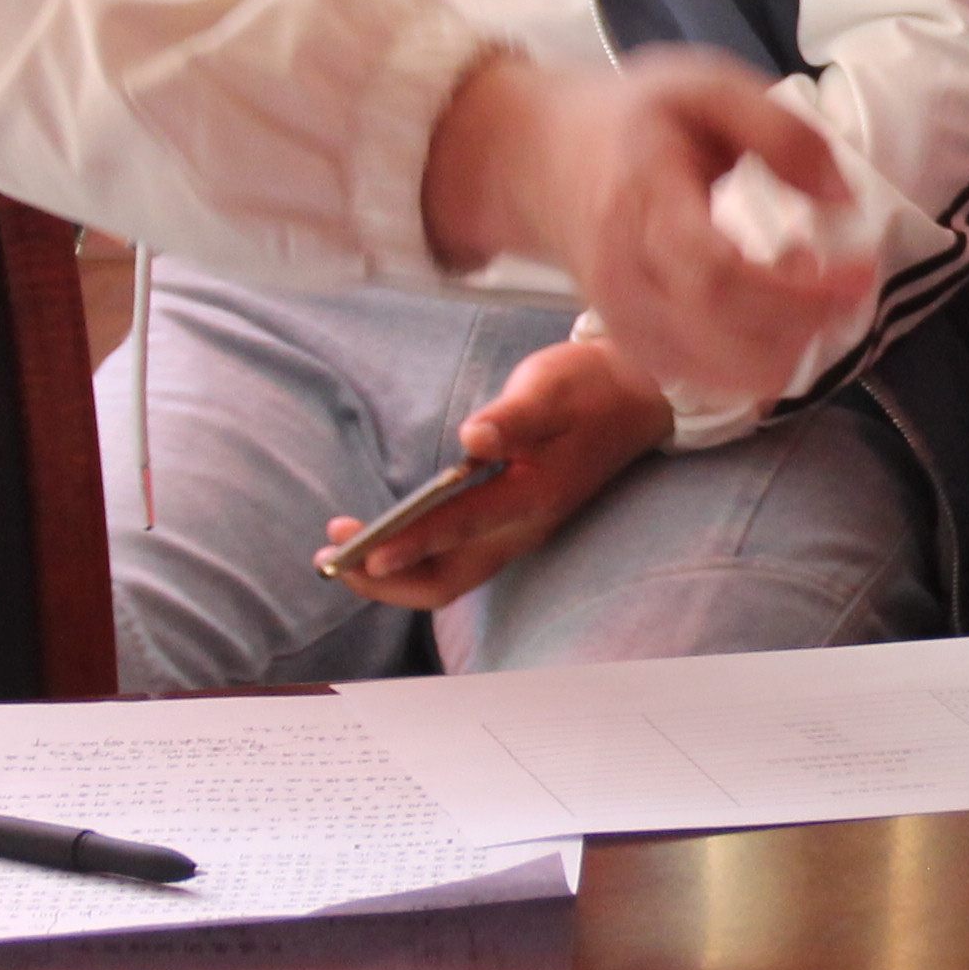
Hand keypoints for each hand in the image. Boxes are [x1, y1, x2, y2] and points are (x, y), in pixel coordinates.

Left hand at [321, 329, 677, 611]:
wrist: (638, 398)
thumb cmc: (590, 388)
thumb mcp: (553, 388)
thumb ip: (514, 417)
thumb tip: (474, 438)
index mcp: (535, 495)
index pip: (461, 528)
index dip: (411, 543)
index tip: (364, 553)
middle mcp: (524, 526)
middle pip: (447, 581)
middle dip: (385, 580)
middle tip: (330, 558)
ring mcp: (516, 531)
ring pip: (448, 578)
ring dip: (392, 575)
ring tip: (339, 553)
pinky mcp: (509, 522)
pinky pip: (453, 560)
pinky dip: (411, 558)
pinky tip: (381, 539)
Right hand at [421, 47, 871, 408]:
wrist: (539, 158)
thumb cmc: (634, 120)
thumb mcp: (707, 90)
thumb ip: (782, 134)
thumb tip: (843, 201)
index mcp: (644, 201)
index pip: (718, 274)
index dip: (797, 292)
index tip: (860, 274)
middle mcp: (623, 271)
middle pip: (719, 334)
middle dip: (803, 326)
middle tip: (843, 284)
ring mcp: (619, 315)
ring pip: (709, 372)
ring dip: (781, 350)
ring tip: (802, 288)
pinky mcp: (626, 341)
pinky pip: (694, 381)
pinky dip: (748, 366)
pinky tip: (769, 317)